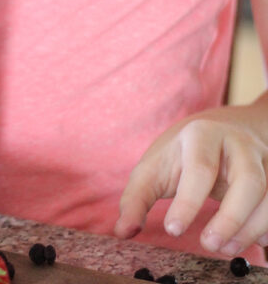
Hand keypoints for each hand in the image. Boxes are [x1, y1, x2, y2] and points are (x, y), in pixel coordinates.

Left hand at [115, 100, 267, 254]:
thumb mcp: (154, 166)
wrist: (224, 127)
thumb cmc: (181, 153)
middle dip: (230, 218)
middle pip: (247, 181)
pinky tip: (252, 242)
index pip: (199, 169)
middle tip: (208, 245)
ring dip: (251, 227)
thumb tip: (122, 231)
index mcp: (200, 134)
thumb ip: (136, 199)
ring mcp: (261, 159)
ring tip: (226, 249)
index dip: (188, 202)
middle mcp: (236, 144)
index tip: (173, 230)